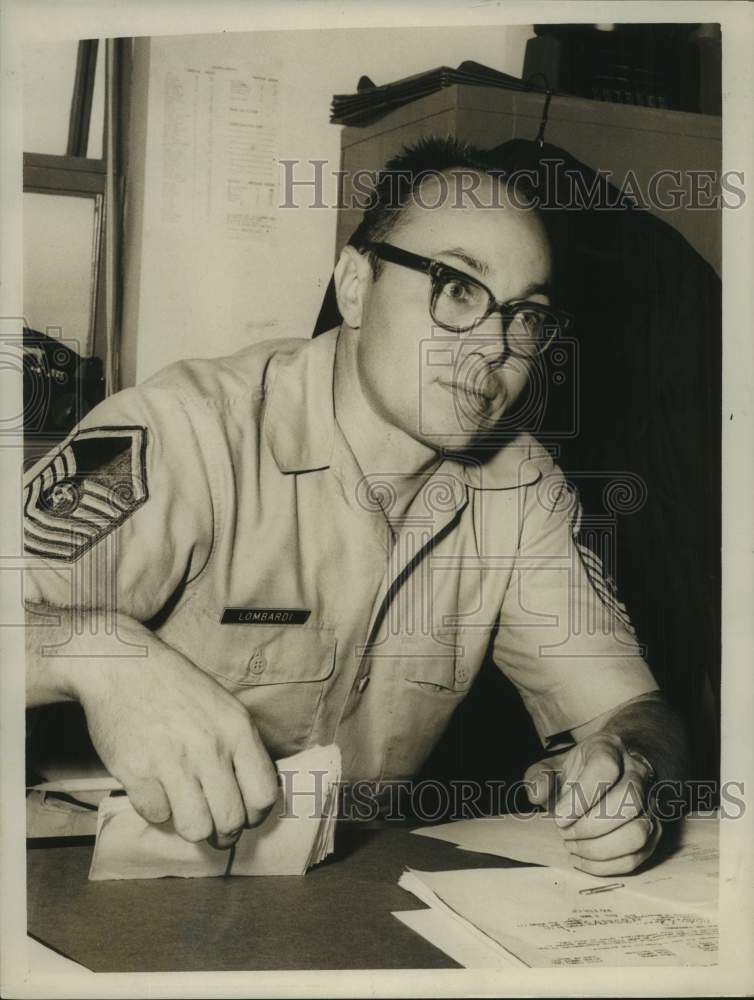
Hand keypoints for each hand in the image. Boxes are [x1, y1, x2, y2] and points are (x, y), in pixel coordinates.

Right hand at [74, 645, 278, 848]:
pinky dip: (158, 810)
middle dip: (225, 833)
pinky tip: (157, 789)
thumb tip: (255, 794)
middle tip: (216, 828)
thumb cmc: (178, 688)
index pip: (264, 795)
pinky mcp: (137, 773)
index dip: (256, 815)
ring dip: (192, 826)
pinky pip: (157, 816)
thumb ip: (242, 747)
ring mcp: (172, 762)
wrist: (124, 668)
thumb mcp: (225, 707)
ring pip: (196, 828)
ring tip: (187, 810)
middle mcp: (209, 748)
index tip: (245, 815)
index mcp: (237, 730)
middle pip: (231, 820)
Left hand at [525, 732, 660, 875]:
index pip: (605, 768)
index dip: (582, 797)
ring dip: (600, 848)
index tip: (560, 816)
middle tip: (564, 832)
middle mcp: (637, 772)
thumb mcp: (552, 768)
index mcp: (609, 748)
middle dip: (590, 826)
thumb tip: (536, 794)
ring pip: (639, 832)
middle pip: (629, 800)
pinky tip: (583, 859)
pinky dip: (607, 865)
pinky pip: (638, 856)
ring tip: (573, 846)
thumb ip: (538, 777)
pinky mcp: (654, 831)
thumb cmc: (577, 775)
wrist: (607, 777)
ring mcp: (650, 803)